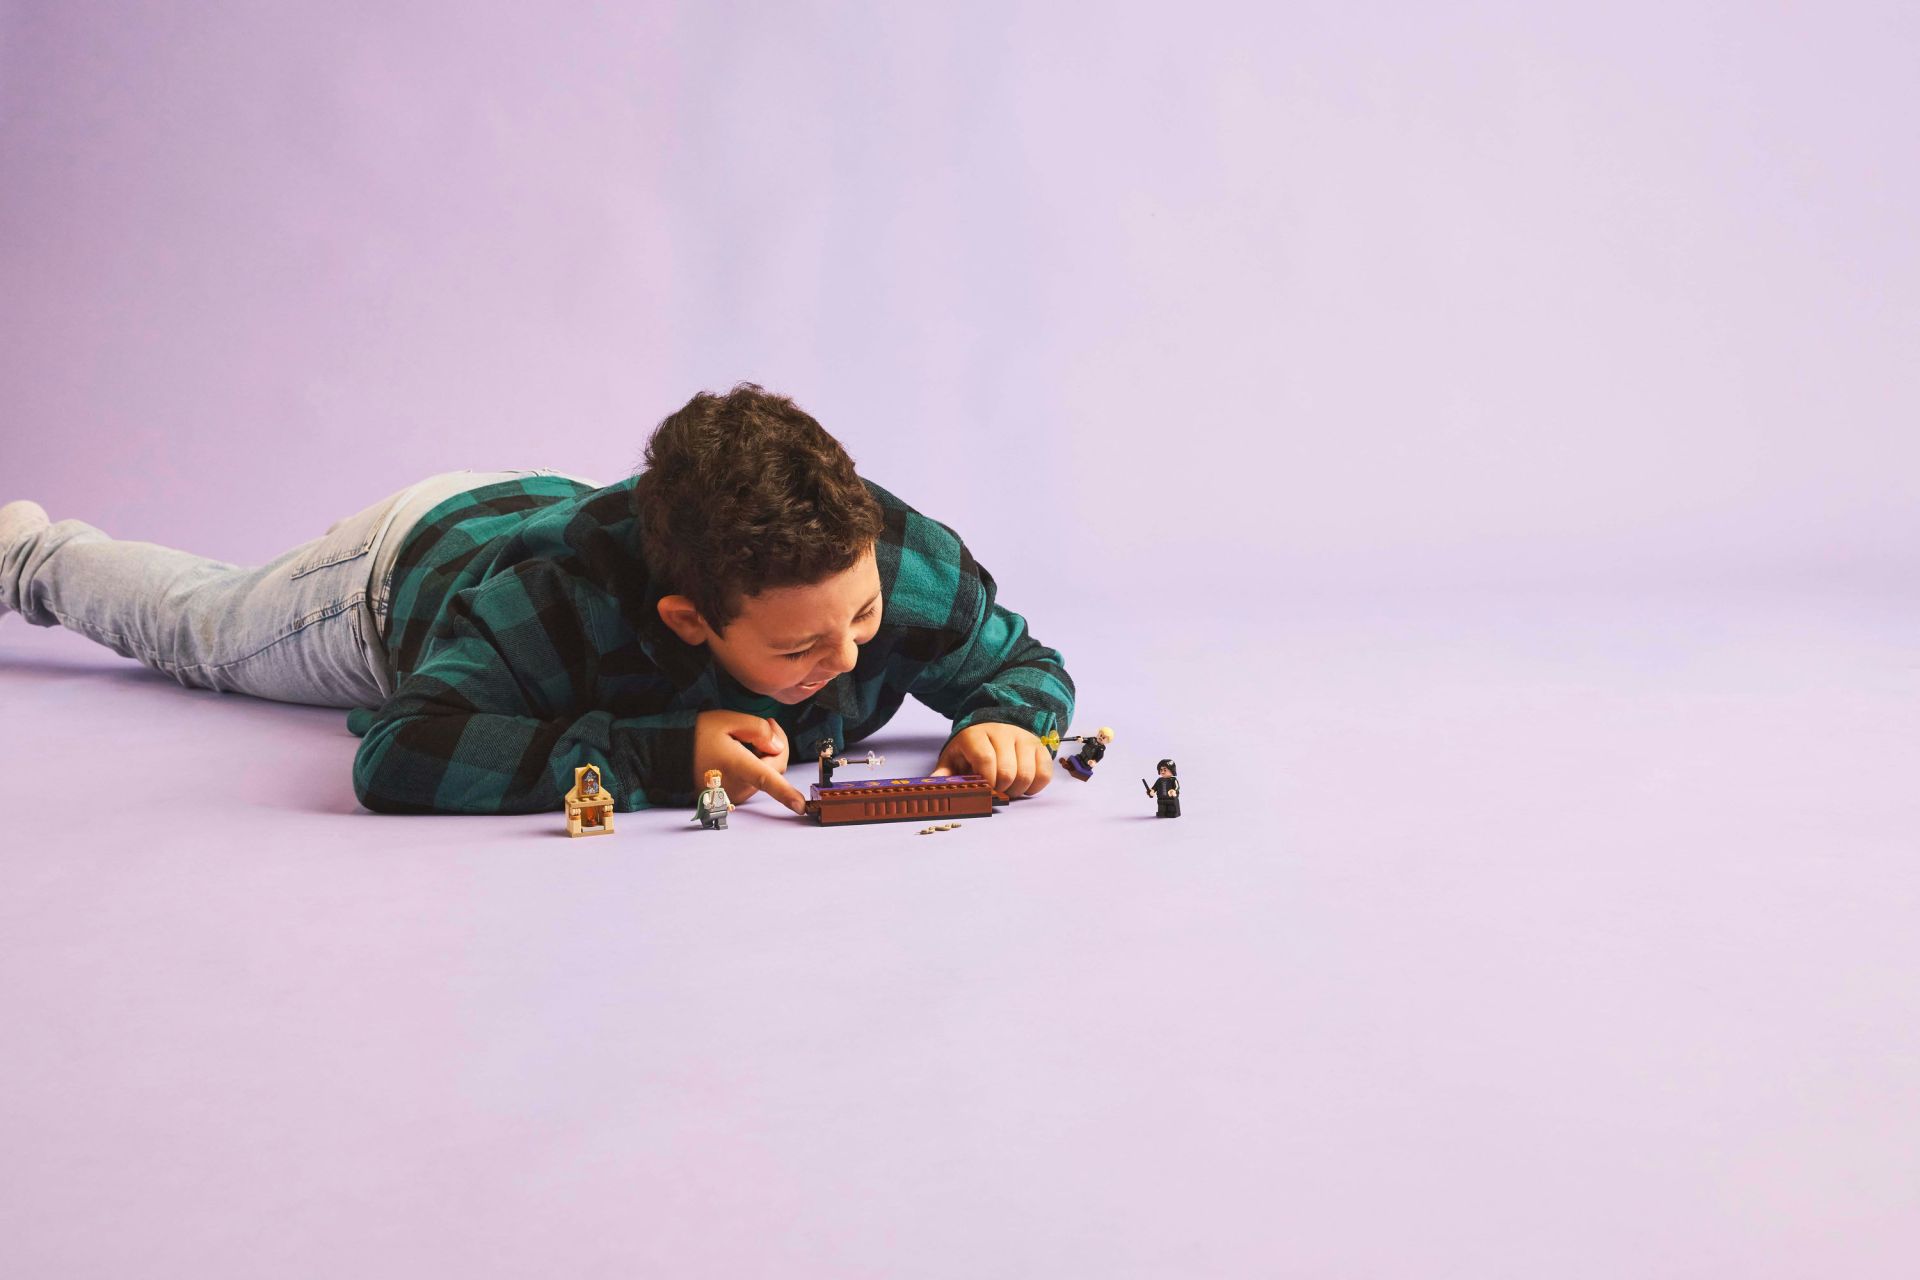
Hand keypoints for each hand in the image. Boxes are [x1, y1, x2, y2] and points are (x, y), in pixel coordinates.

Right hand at [693, 711, 806, 814]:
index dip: (786, 794)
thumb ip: (758, 730)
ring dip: (765, 756)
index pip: (768, 780)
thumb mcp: (726, 721)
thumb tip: (778, 746)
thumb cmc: (696, 736)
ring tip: (747, 737)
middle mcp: (738, 785)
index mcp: (737, 766)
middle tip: (767, 723)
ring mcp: (734, 794)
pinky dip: (754, 766)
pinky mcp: (730, 798)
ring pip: (765, 775)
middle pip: (775, 768)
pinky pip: (753, 781)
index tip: (801, 807)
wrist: (667, 755)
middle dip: (777, 746)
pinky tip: (740, 752)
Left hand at [930, 723, 1052, 798]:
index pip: (985, 759)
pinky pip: (1045, 771)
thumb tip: (935, 786)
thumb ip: (945, 774)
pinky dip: (1036, 786)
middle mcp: (1002, 732)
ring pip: (1027, 773)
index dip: (986, 780)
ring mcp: (1023, 738)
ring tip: (1009, 790)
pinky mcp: (1039, 746)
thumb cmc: (970, 749)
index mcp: (976, 735)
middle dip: (1002, 789)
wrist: (992, 728)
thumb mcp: (953, 759)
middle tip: (997, 793)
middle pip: (1007, 770)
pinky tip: (1025, 786)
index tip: (984, 791)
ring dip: (1018, 790)